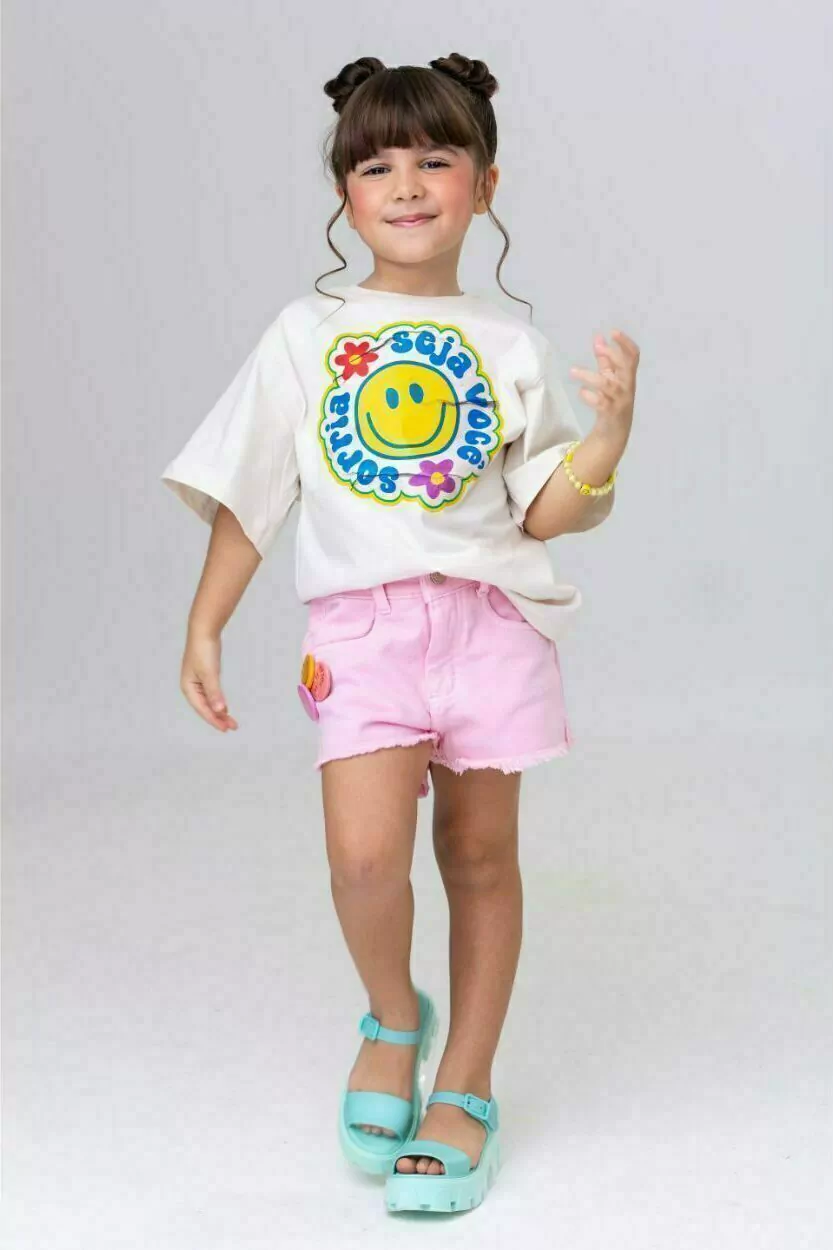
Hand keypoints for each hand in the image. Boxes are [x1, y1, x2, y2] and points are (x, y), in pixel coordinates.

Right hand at [180, 630, 238, 731]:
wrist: (204, 631)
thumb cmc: (203, 651)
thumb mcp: (210, 673)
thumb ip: (214, 692)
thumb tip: (219, 710)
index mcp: (188, 688)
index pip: (202, 709)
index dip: (214, 720)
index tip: (226, 728)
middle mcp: (191, 687)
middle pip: (205, 707)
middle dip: (218, 718)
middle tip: (232, 727)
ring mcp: (197, 682)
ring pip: (209, 702)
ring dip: (219, 711)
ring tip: (231, 721)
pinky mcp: (205, 676)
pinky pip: (211, 694)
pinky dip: (218, 701)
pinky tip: (224, 707)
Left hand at [569, 329, 638, 445]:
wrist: (614, 431)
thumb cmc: (612, 400)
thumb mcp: (610, 378)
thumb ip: (605, 359)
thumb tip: (598, 338)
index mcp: (628, 376)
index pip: (633, 356)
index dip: (625, 343)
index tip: (613, 332)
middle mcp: (626, 386)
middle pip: (625, 366)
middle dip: (612, 355)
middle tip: (596, 347)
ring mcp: (619, 399)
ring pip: (606, 384)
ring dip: (589, 376)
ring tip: (573, 371)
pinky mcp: (609, 412)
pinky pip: (599, 401)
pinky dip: (588, 395)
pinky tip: (581, 392)